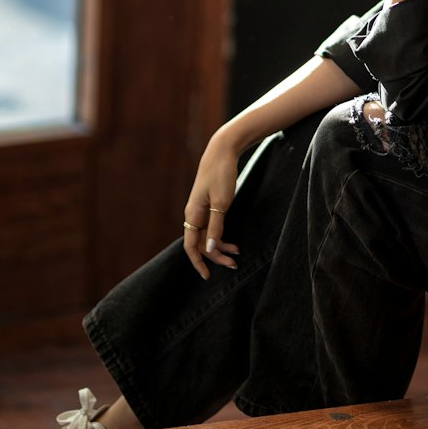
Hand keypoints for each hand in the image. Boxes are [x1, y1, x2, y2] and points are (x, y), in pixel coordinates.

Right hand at [182, 133, 240, 278]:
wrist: (222, 151)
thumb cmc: (221, 176)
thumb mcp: (221, 204)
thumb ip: (215, 227)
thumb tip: (208, 249)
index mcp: (192, 215)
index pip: (190, 246)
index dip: (198, 263)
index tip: (207, 276)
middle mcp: (193, 215)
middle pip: (201, 244)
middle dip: (215, 256)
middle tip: (233, 265)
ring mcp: (200, 210)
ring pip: (207, 236)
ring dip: (220, 247)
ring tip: (237, 253)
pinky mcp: (208, 205)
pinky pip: (211, 227)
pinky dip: (221, 235)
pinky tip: (233, 241)